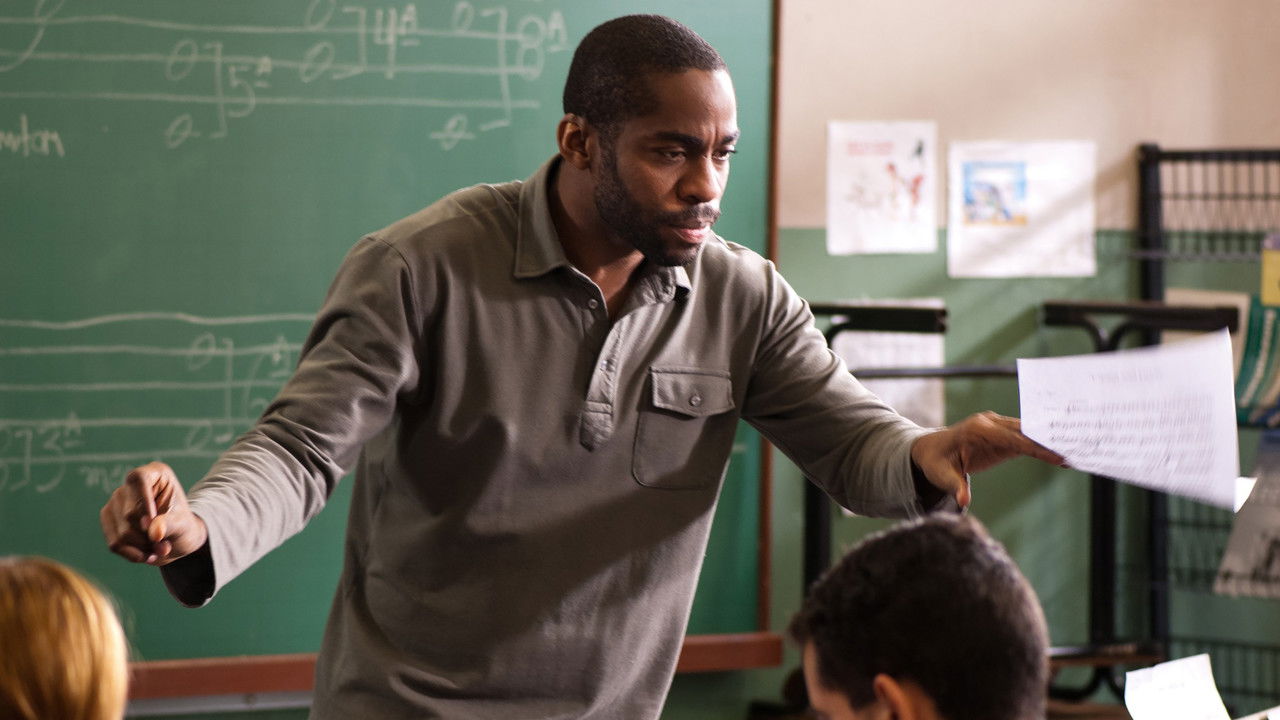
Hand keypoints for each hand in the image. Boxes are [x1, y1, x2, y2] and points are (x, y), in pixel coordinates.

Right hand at [100, 461, 207, 565]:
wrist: (175, 538)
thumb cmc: (182, 524)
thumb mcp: (184, 524)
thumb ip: (170, 524)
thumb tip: (154, 532)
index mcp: (155, 473)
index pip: (138, 479)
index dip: (143, 501)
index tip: (153, 521)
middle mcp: (131, 484)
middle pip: (130, 513)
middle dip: (149, 536)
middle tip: (166, 546)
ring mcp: (115, 501)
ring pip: (122, 532)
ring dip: (143, 548)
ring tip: (159, 549)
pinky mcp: (107, 519)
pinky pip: (114, 543)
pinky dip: (132, 554)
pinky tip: (146, 555)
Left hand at [910, 412, 1065, 509]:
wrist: (930, 449)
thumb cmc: (935, 461)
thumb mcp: (941, 475)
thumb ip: (955, 487)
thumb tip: (963, 501)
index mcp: (978, 429)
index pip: (1013, 438)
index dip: (1037, 448)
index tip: (1058, 456)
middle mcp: (990, 422)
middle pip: (1026, 432)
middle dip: (1051, 442)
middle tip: (1078, 452)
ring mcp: (997, 426)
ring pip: (1029, 433)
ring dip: (1050, 442)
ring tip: (1076, 453)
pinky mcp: (1002, 435)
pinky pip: (1025, 440)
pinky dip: (1041, 447)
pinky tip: (1060, 455)